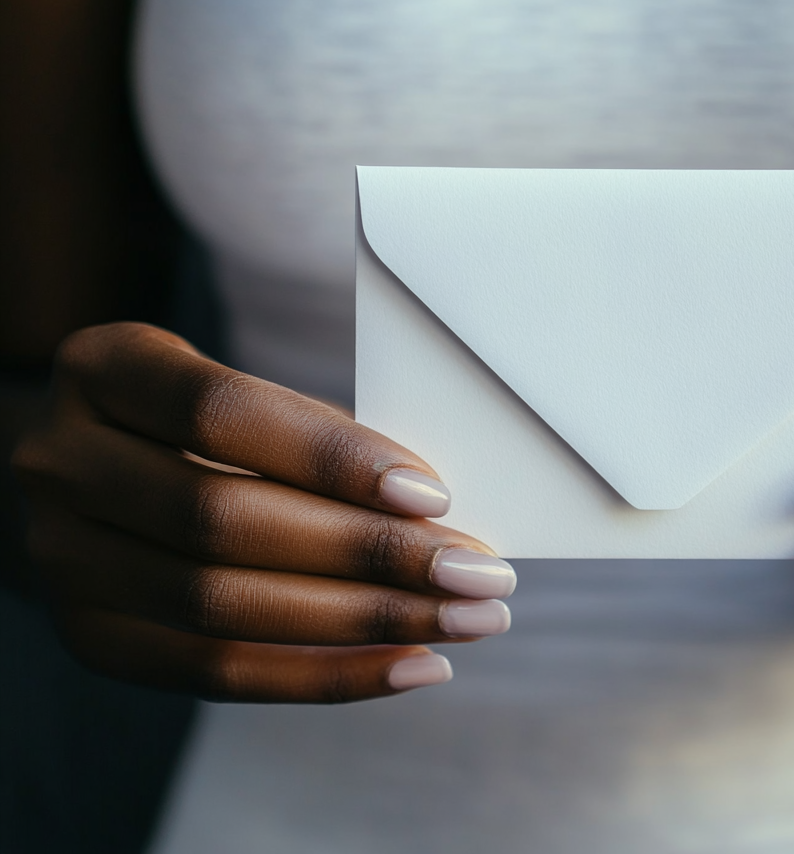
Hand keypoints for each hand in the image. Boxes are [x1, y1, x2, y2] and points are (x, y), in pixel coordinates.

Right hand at [12, 323, 515, 702]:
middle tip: (478, 571)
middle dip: (369, 554)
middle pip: (222, 521)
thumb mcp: (248, 394)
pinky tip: (414, 666)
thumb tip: (433, 513)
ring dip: (364, 622)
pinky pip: (217, 674)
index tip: (434, 495)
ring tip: (464, 619)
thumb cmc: (214, 424)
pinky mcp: (93, 637)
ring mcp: (63, 558)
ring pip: (222, 606)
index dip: (331, 458)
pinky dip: (326, 677)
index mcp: (104, 370)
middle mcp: (61, 462)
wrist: (105, 470)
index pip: (220, 413)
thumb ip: (319, 439)